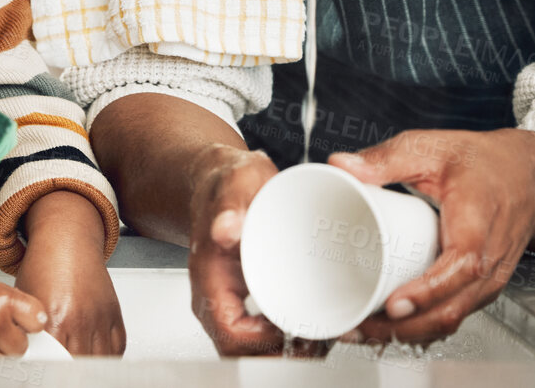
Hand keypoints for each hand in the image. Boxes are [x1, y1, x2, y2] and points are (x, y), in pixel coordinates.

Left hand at [14, 190, 124, 353]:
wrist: (66, 240)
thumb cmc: (43, 267)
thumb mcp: (26, 300)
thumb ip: (27, 330)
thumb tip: (26, 354)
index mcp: (52, 317)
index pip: (54, 362)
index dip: (50, 368)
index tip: (48, 371)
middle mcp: (78, 319)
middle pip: (78, 363)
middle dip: (69, 369)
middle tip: (62, 369)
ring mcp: (98, 316)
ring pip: (101, 359)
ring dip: (91, 364)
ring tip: (79, 364)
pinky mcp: (113, 312)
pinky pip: (118, 346)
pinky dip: (110, 355)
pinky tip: (98, 355)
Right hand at [186, 145, 324, 355]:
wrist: (221, 179)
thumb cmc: (228, 181)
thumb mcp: (235, 181)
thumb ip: (230, 202)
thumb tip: (225, 230)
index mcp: (209, 275)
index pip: (229, 332)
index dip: (264, 342)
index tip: (297, 327)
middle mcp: (216, 296)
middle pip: (244, 351)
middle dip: (284, 354)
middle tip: (323, 341)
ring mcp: (231, 301)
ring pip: (255, 347)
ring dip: (290, 350)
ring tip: (325, 337)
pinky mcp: (247, 299)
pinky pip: (262, 333)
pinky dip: (289, 337)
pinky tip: (314, 327)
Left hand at [330, 128, 534, 344]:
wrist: (531, 180)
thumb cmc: (486, 165)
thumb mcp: (434, 148)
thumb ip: (387, 157)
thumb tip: (342, 165)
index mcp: (478, 226)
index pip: (460, 269)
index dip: (427, 291)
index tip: (393, 304)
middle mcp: (488, 263)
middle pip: (450, 309)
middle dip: (402, 326)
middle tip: (357, 324)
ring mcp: (486, 282)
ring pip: (450, 319)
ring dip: (407, 333)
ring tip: (363, 330)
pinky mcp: (478, 289)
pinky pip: (451, 315)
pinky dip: (420, 328)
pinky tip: (389, 328)